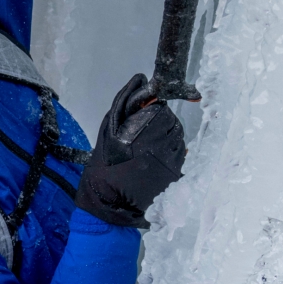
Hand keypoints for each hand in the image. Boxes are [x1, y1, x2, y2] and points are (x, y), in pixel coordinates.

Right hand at [73, 74, 186, 228]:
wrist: (109, 203)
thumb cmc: (103, 166)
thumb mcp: (107, 129)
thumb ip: (125, 102)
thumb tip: (140, 79)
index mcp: (143, 130)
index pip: (161, 108)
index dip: (151, 110)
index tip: (141, 118)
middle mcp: (161, 143)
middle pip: (172, 121)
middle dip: (160, 123)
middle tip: (142, 134)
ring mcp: (171, 159)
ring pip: (177, 136)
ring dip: (165, 136)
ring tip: (146, 147)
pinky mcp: (175, 172)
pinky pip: (179, 152)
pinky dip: (168, 151)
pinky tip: (152, 159)